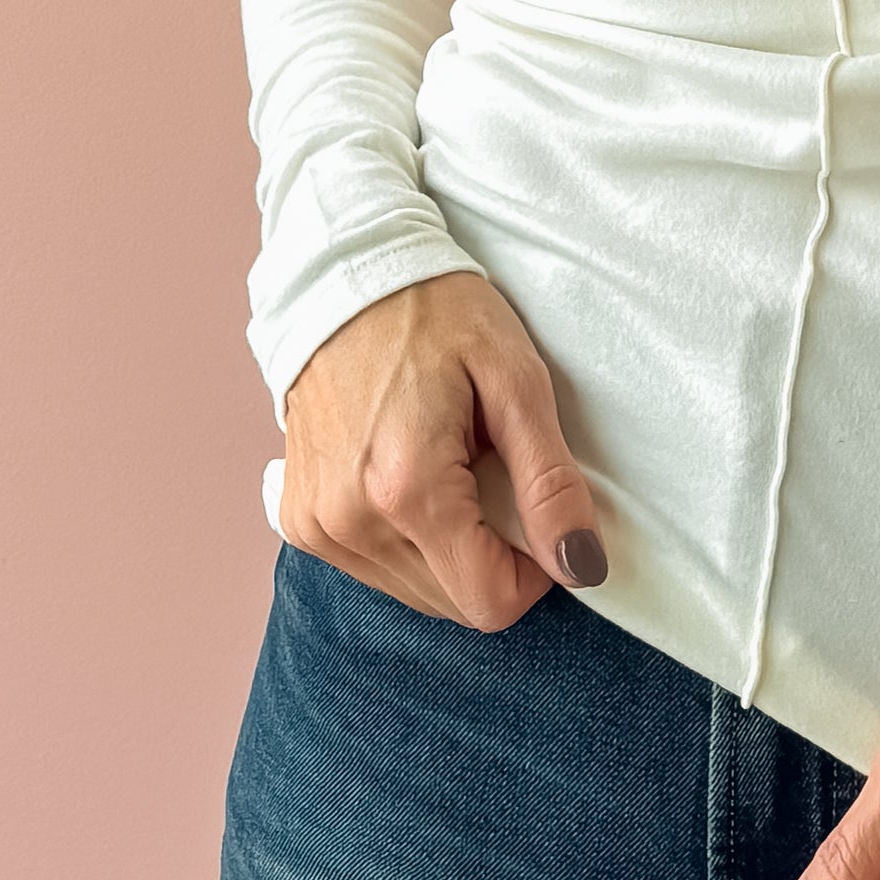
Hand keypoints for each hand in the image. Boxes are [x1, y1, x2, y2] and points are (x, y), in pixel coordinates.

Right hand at [278, 271, 608, 630]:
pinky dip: (407, 540)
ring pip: (416, 592)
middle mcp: (350, 522)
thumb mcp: (516, 381)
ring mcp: (316, 526)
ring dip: (449, 550)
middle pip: (454, 603)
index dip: (533, 572)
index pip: (489, 601)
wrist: (343, 276)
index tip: (535, 510)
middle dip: (491, 555)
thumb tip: (581, 565)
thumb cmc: (434, 314)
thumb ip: (549, 483)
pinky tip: (407, 475)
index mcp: (408, 491)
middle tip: (491, 473)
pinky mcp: (299, 520)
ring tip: (447, 466)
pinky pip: (374, 568)